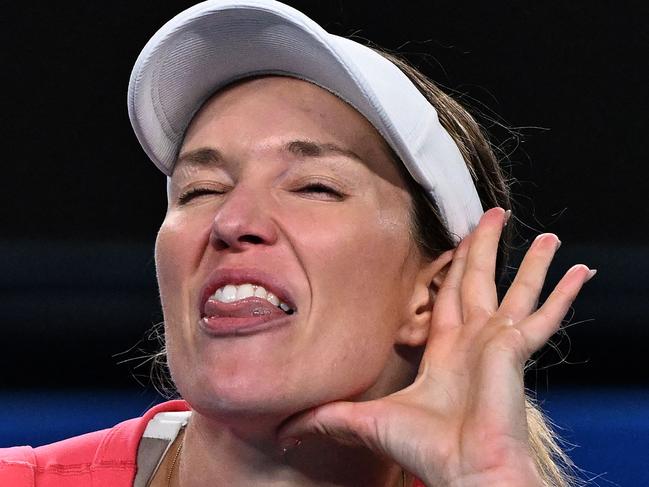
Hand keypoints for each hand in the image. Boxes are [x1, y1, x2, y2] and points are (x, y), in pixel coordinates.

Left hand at [277, 207, 593, 485]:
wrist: (461, 470)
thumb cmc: (424, 449)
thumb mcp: (366, 420)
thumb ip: (327, 418)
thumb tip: (283, 428)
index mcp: (444, 349)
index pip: (447, 295)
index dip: (450, 269)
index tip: (455, 246)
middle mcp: (474, 340)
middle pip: (479, 280)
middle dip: (485, 247)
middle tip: (492, 216)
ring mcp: (497, 342)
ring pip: (515, 289)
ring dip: (530, 263)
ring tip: (547, 237)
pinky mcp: (515, 349)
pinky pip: (544, 315)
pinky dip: (564, 295)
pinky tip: (581, 272)